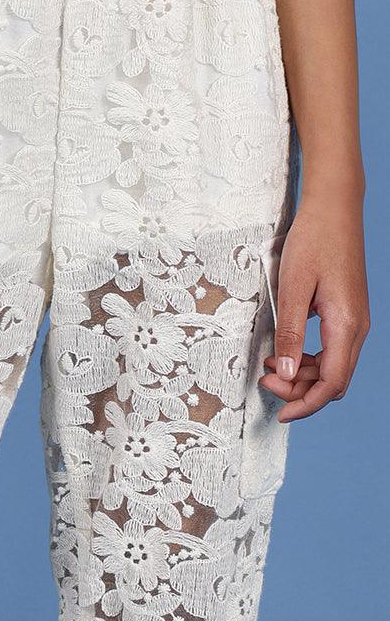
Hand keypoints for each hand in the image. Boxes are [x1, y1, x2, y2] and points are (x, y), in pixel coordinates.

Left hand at [259, 192, 369, 420]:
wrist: (333, 208)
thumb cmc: (314, 241)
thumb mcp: (293, 288)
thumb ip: (289, 333)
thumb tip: (284, 372)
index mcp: (346, 324)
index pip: (332, 383)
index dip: (306, 404)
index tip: (281, 413)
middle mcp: (356, 327)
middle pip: (332, 381)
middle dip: (299, 390)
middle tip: (264, 379)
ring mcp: (353, 321)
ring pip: (331, 368)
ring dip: (301, 375)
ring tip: (267, 365)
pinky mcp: (345, 315)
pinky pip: (330, 351)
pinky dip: (306, 359)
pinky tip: (282, 351)